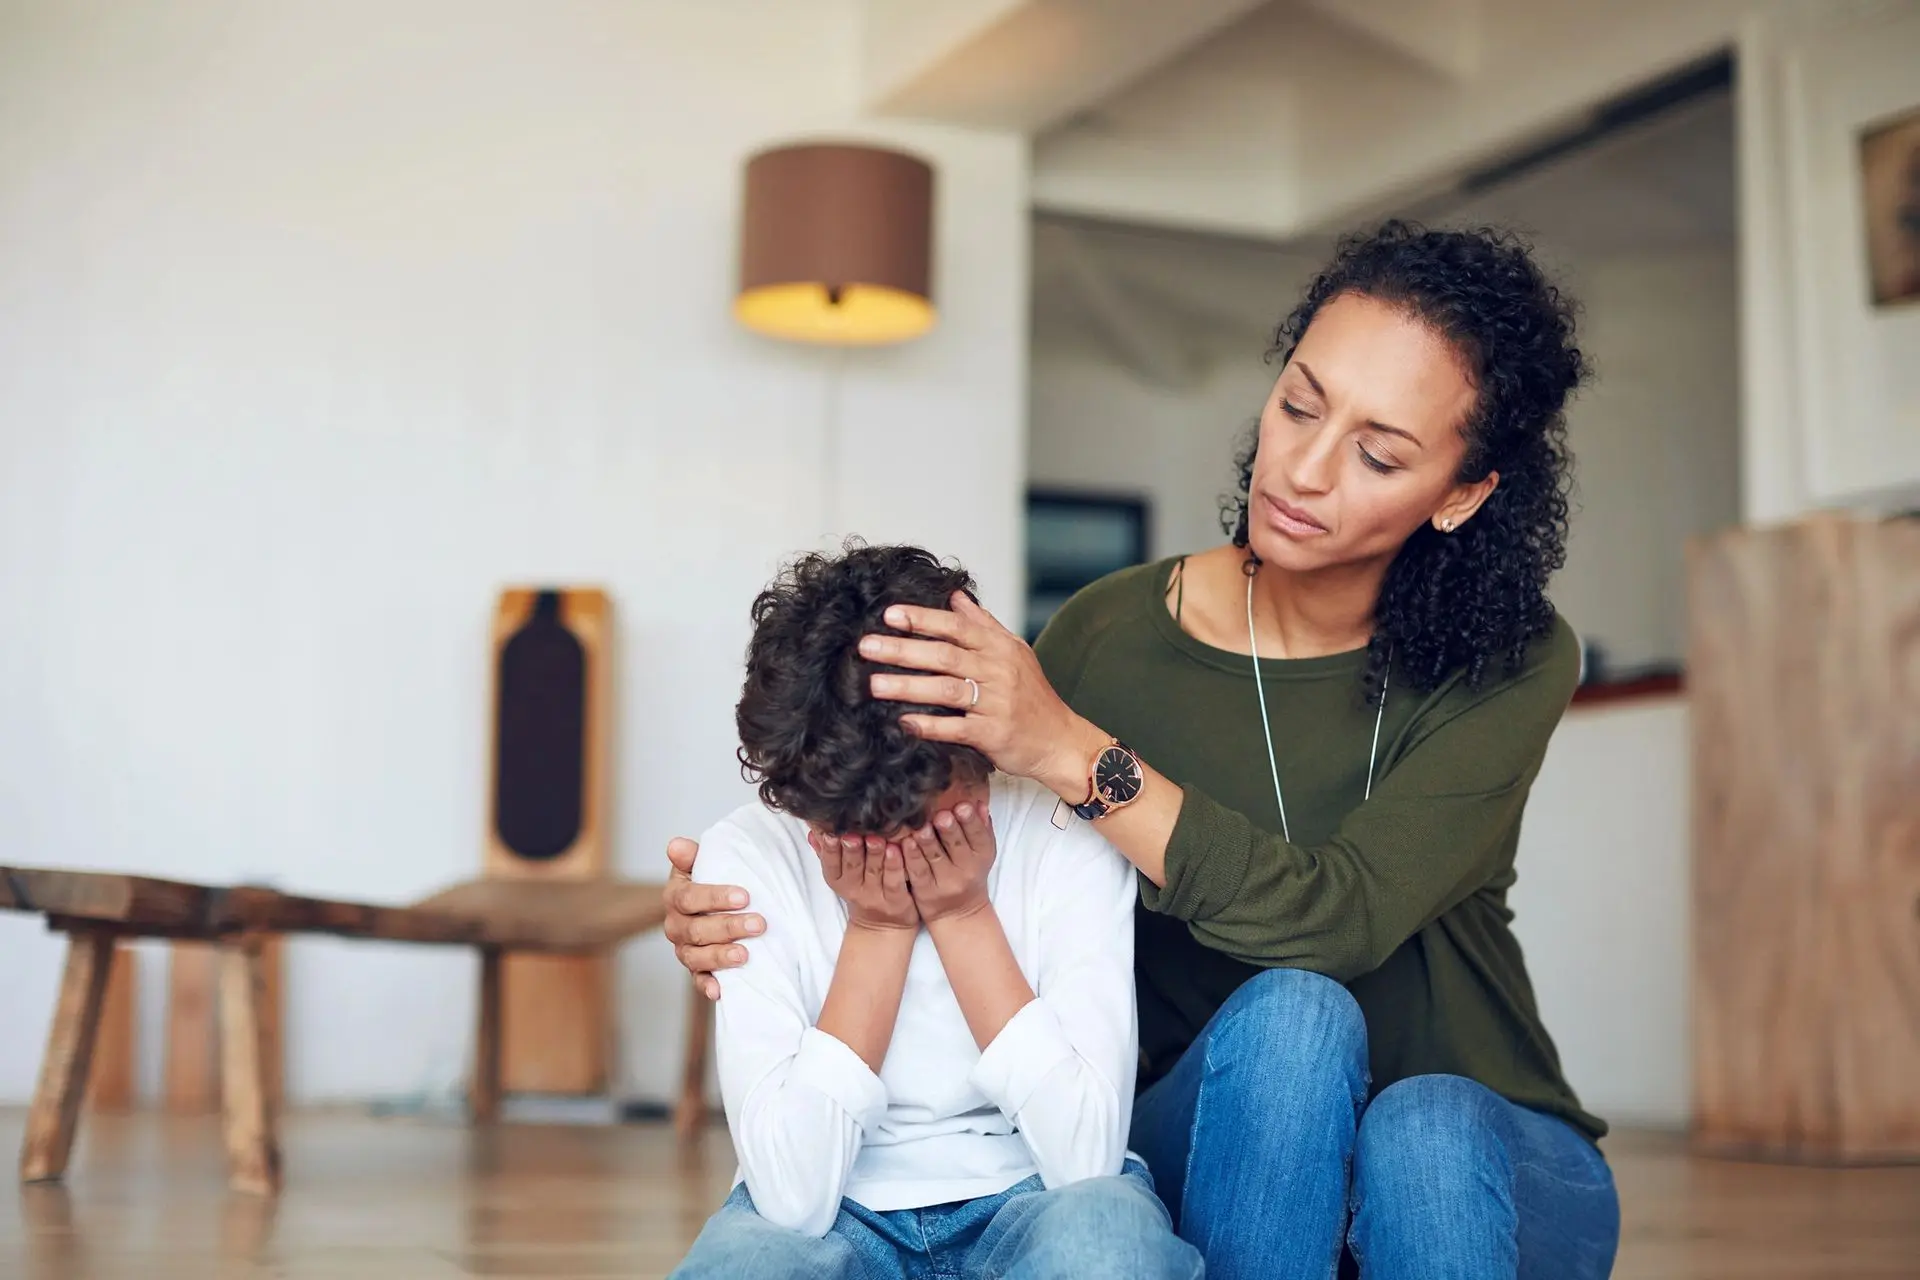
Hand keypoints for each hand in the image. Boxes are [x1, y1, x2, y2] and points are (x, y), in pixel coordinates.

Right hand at [663, 837, 763, 1000]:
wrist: (712, 907)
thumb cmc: (712, 881)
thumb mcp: (704, 863)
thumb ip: (692, 855)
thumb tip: (676, 845)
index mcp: (675, 896)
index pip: (689, 897)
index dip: (715, 897)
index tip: (744, 896)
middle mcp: (675, 925)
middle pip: (696, 930)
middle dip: (728, 927)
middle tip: (759, 923)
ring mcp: (685, 950)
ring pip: (696, 957)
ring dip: (720, 956)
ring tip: (745, 954)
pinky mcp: (696, 971)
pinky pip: (697, 981)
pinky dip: (707, 987)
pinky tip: (720, 991)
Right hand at [807, 831, 918, 930]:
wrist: (881, 925)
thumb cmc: (860, 890)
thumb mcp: (839, 874)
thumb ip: (826, 853)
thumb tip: (813, 831)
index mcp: (838, 880)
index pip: (830, 864)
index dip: (830, 850)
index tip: (830, 834)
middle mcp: (855, 889)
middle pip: (853, 867)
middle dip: (852, 850)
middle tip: (853, 836)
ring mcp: (876, 896)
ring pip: (874, 872)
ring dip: (875, 854)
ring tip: (876, 839)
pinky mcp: (896, 901)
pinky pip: (894, 882)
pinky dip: (895, 866)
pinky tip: (897, 850)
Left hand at [858, 592, 1107, 799]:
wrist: (1060, 740)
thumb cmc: (1032, 696)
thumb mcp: (1014, 652)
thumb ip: (983, 623)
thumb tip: (955, 596)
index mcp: (1000, 648)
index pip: (956, 627)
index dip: (922, 619)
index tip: (889, 615)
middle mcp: (999, 671)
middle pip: (944, 655)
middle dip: (902, 650)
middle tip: (866, 646)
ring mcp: (997, 703)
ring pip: (947, 689)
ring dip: (908, 686)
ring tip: (874, 684)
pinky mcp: (993, 734)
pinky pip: (957, 728)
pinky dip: (930, 725)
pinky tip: (903, 723)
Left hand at [901, 802, 995, 923]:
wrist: (959, 912)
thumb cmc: (969, 873)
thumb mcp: (981, 853)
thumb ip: (981, 829)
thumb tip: (978, 803)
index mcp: (982, 856)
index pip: (979, 837)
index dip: (970, 822)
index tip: (963, 806)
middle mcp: (965, 870)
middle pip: (956, 846)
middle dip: (949, 830)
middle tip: (941, 816)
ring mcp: (944, 881)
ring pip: (935, 857)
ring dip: (927, 841)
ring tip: (922, 826)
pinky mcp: (925, 890)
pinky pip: (917, 870)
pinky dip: (911, 856)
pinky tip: (906, 842)